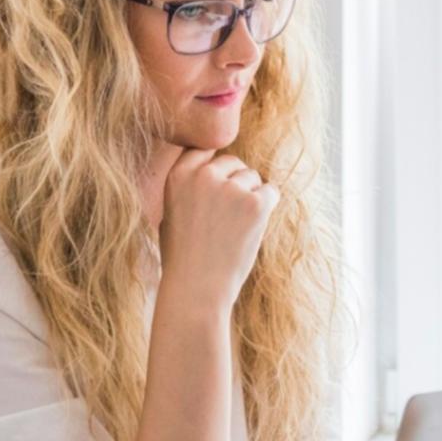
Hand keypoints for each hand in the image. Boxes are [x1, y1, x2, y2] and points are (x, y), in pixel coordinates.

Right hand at [158, 148, 280, 311]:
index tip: (214, 192)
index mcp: (178, 175)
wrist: (196, 289)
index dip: (213, 171)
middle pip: (232, 162)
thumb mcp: (171, 212)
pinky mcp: (255, 204)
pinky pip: (271, 192)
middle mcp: (204, 175)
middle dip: (234, 183)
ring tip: (234, 228)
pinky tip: (251, 229)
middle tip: (227, 217)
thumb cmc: (182, 256)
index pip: (205, 151)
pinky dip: (266, 208)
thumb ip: (188, 185)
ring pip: (252, 177)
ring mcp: (231, 188)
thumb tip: (211, 165)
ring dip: (250, 197)